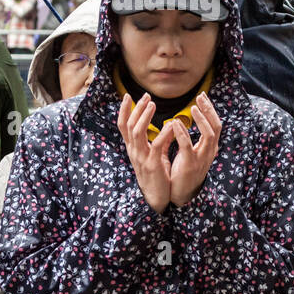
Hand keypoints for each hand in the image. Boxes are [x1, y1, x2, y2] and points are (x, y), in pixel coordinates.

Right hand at [116, 93, 171, 213]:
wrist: (156, 198)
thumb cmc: (156, 175)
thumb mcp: (155, 155)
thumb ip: (158, 141)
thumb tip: (168, 126)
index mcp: (133, 148)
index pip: (123, 126)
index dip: (124, 110)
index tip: (128, 96)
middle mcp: (134, 151)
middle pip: (129, 125)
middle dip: (136, 109)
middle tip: (146, 96)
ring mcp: (141, 158)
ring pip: (137, 132)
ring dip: (145, 117)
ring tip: (153, 104)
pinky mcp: (152, 165)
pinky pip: (156, 146)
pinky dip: (163, 134)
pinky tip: (170, 125)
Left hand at [166, 92, 221, 206]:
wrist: (182, 194)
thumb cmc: (185, 171)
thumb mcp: (193, 152)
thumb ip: (194, 138)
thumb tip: (189, 120)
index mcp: (210, 147)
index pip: (215, 124)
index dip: (210, 110)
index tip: (202, 96)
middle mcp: (209, 151)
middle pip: (216, 126)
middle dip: (209, 110)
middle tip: (200, 97)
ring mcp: (202, 158)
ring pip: (209, 135)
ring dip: (201, 120)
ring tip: (193, 108)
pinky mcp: (190, 164)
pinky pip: (188, 146)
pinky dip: (183, 133)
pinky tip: (175, 123)